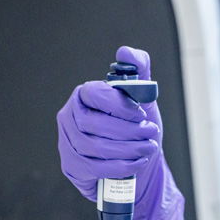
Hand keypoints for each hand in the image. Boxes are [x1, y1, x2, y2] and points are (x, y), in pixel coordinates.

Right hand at [57, 46, 183, 219]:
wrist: (137, 164)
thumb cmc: (136, 129)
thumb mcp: (143, 100)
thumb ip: (139, 72)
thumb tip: (126, 52)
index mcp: (84, 96)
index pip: (94, 94)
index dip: (119, 104)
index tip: (141, 114)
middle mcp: (69, 117)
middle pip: (94, 124)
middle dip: (129, 130)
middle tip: (152, 132)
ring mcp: (67, 143)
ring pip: (95, 146)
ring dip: (128, 149)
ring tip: (149, 148)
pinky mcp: (71, 166)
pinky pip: (94, 167)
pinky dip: (121, 166)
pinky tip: (138, 163)